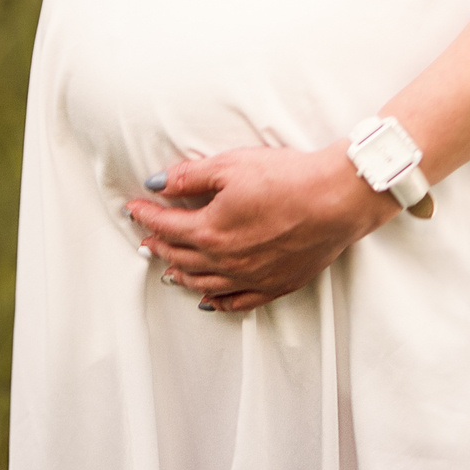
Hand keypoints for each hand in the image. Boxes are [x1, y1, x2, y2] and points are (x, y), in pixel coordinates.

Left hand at [126, 144, 401, 313]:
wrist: (336, 200)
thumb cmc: (288, 179)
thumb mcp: (231, 166)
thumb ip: (190, 177)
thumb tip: (157, 183)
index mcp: (210, 231)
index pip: (166, 226)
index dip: (146, 216)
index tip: (134, 208)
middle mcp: (226, 261)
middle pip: (181, 257)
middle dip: (159, 246)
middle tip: (146, 239)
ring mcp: (251, 277)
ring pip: (205, 284)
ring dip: (182, 276)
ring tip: (168, 270)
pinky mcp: (276, 285)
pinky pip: (238, 302)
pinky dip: (218, 303)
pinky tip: (210, 302)